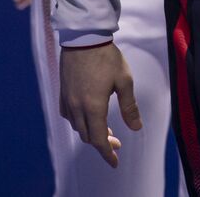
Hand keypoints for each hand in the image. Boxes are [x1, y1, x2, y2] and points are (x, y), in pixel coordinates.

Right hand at [59, 42, 141, 167]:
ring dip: (91, 132)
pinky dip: (79, 121)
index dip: (107, 153)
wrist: (84, 37)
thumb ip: (129, 106)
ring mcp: (67, 99)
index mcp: (93, 107)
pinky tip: (87, 116)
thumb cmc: (106, 57)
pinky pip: (68, 115)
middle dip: (102, 143)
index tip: (115, 162)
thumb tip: (136, 128)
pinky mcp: (63, 91)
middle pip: (87, 135)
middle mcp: (77, 107)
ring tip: (105, 130)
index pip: (98, 140)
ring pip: (77, 126)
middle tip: (116, 142)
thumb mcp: (124, 80)